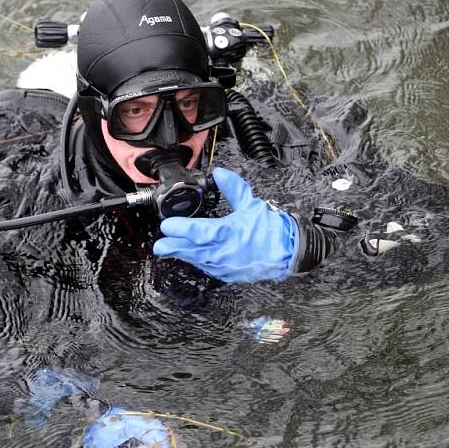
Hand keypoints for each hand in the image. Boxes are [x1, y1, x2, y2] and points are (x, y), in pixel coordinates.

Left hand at [153, 167, 299, 282]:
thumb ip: (233, 188)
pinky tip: (189, 257)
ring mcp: (225, 265)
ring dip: (183, 255)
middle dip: (174, 248)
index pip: (200, 232)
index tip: (168, 225)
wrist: (288, 252)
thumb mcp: (251, 204)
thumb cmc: (271, 231)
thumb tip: (220, 173)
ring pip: (198, 261)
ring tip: (167, 250)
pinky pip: (208, 268)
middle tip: (159, 246)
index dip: (182, 229)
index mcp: (229, 233)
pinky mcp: (228, 274)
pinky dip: (197, 261)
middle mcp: (224, 252)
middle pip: (193, 251)